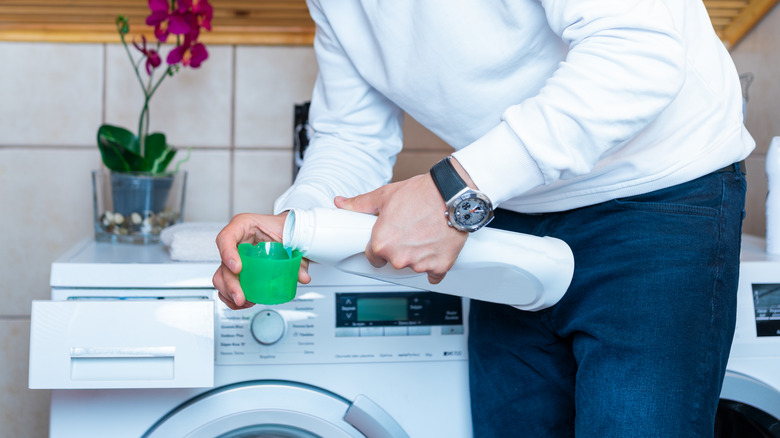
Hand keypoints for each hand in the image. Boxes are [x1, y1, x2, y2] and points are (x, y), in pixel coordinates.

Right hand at [213, 212, 310, 309]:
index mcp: (244, 226)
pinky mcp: (237, 269)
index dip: (228, 253)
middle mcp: (236, 241)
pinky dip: (232, 296)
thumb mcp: (292, 238)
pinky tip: (244, 302)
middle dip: (230, 283)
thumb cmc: (284, 228)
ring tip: (244, 301)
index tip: (238, 268)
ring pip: (221, 276)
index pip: (227, 237)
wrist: (287, 230)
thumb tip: (302, 277)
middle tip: (241, 296)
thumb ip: (298, 258)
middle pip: (222, 262)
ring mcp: (234, 256)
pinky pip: (226, 284)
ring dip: (229, 292)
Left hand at [334, 172, 467, 283]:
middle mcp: (399, 257)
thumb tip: (341, 203)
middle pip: (394, 262)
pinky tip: (435, 246)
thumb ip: (360, 204)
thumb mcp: (385, 196)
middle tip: (409, 231)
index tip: (389, 238)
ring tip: (425, 234)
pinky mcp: (440, 266)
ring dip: (418, 255)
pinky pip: (434, 273)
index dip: (380, 246)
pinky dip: (435, 263)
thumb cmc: (421, 194)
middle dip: (400, 250)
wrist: (452, 194)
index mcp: (381, 244)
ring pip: (414, 266)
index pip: (373, 257)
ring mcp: (420, 264)